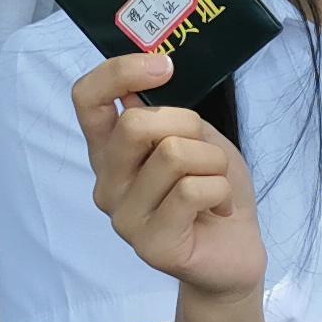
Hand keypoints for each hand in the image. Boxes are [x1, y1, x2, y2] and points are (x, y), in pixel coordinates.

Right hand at [72, 52, 262, 300]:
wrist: (235, 252)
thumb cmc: (212, 190)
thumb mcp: (196, 138)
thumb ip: (168, 113)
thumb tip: (149, 74)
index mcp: (110, 151)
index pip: (86, 99)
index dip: (119, 72)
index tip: (163, 68)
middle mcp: (107, 183)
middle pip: (135, 124)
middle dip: (188, 125)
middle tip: (206, 151)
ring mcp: (124, 218)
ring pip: (174, 155)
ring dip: (213, 162)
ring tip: (216, 184)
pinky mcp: (151, 245)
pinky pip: (193, 190)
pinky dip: (221, 191)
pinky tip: (220, 210)